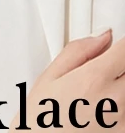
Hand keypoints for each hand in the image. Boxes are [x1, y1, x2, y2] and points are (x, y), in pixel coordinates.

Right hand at [10, 29, 124, 131]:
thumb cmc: (40, 120)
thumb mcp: (49, 76)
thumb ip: (78, 51)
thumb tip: (101, 36)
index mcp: (95, 78)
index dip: (122, 43)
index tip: (116, 43)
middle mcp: (118, 100)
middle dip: (122, 64)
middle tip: (106, 69)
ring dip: (121, 84)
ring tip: (98, 94)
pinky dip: (120, 103)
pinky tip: (100, 107)